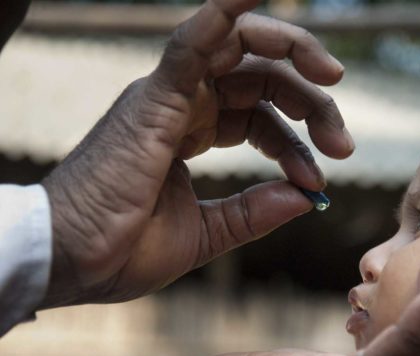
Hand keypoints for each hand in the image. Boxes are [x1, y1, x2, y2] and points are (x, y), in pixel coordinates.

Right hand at [40, 0, 352, 306]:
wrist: (73, 263)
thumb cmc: (125, 248)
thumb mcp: (208, 232)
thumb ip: (254, 211)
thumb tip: (303, 198)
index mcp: (194, 131)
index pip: (262, 117)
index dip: (297, 145)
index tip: (318, 182)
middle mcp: (185, 104)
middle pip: (262, 79)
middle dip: (312, 103)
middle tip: (343, 145)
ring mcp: (171, 95)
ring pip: (240, 48)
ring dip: (292, 50)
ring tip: (333, 76)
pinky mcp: (156, 96)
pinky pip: (195, 40)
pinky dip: (226, 12)